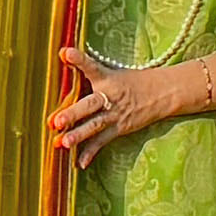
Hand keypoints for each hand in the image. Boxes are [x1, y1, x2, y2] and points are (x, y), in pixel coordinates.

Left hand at [52, 50, 205, 161]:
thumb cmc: (129, 82)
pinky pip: (102, 141)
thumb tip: (61, 60)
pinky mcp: (120, 128)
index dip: (78, 59)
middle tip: (55, 121)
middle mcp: (109, 96)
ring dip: (78, 135)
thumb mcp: (111, 72)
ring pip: (94, 125)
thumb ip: (85, 71)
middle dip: (72, 113)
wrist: (160, 93)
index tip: (65, 52)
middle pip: (89, 105)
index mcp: (106, 78)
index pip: (91, 66)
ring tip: (62, 143)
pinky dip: (91, 152)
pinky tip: (79, 163)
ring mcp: (115, 114)